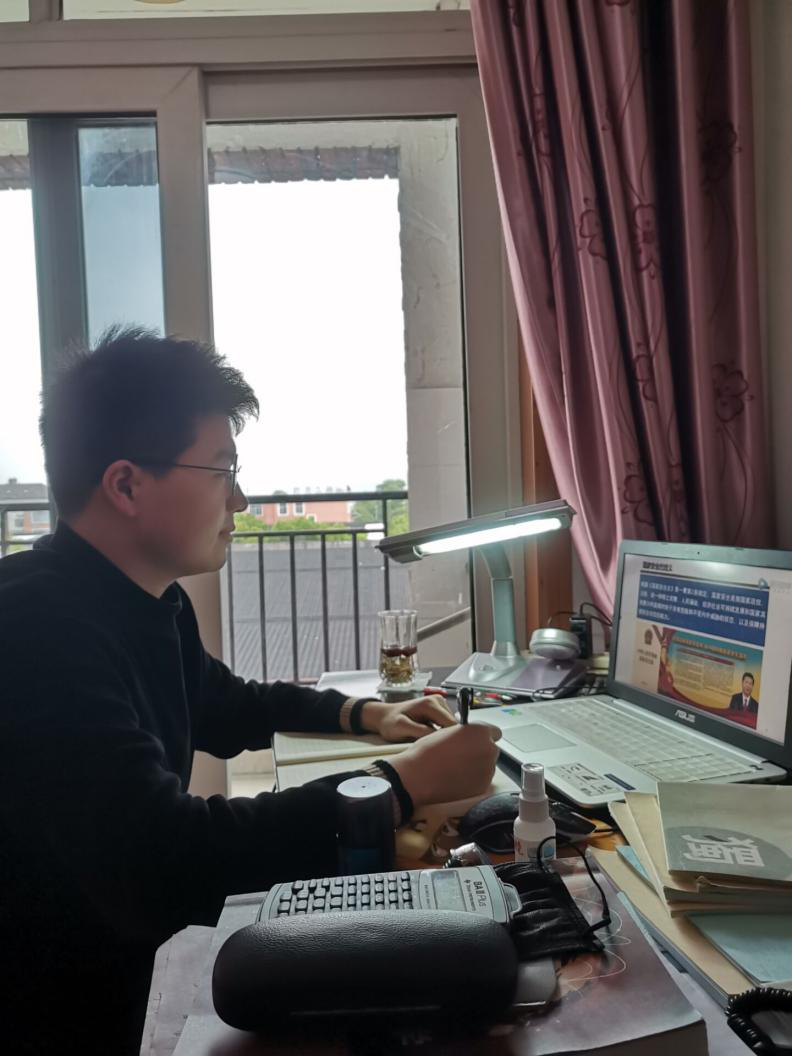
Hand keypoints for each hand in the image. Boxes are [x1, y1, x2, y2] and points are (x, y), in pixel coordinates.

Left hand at [361, 695, 456, 741]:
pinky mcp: (440, 711)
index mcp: (430, 704)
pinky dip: (442, 735)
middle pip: (454, 725)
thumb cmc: (390, 722)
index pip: (451, 724)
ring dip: (444, 737)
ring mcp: (440, 705)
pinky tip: (431, 739)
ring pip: (452, 727)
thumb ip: (419, 731)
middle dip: (447, 738)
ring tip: (430, 743)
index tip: (444, 751)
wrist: (385, 717)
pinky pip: (448, 726)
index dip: (449, 739)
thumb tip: (436, 735)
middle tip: (434, 749)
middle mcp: (438, 701)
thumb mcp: (401, 727)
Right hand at [387, 723, 501, 807]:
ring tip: (456, 769)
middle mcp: (489, 749)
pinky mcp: (482, 787)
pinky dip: (472, 780)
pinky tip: (456, 779)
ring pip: (487, 766)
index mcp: (480, 731)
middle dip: (480, 752)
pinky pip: (481, 781)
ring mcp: (488, 770)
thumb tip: (471, 738)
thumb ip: (466, 733)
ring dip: (477, 766)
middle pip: (491, 750)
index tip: (476, 741)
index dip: (483, 736)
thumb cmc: (428, 751)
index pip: (495, 732)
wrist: (419, 776)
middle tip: (462, 756)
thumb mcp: (448, 731)